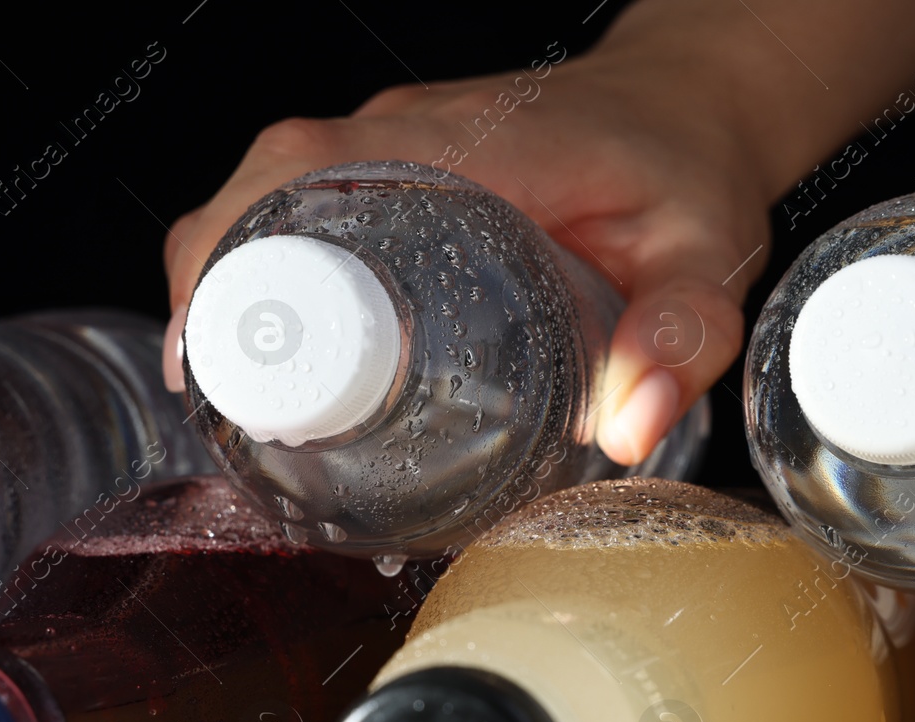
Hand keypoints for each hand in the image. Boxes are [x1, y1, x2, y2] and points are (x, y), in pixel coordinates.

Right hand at [161, 39, 770, 465]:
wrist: (687, 103)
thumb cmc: (687, 168)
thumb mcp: (705, 254)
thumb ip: (680, 334)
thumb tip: (626, 425)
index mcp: (470, 141)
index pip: (303, 172)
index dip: (233, 261)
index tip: (209, 360)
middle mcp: (414, 132)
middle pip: (257, 193)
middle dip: (215, 298)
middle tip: (228, 409)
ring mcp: (396, 142)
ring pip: (266, 199)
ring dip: (233, 287)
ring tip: (246, 396)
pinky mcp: (395, 162)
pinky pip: (299, 205)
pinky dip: (268, 270)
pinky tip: (290, 353)